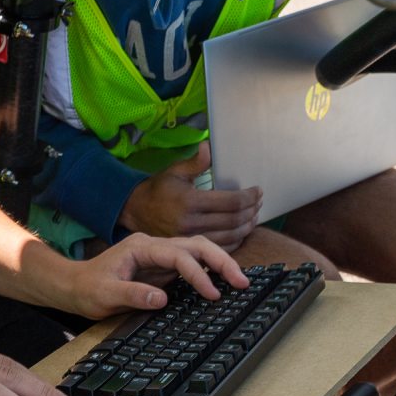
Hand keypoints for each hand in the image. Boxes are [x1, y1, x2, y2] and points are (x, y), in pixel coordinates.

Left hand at [57, 234, 250, 319]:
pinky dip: (208, 270)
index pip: (178, 255)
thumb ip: (133, 294)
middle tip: (242, 282)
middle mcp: (153, 246)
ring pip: (196, 250)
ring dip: (219, 263)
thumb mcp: (105, 295)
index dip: (198, 273)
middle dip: (221, 260)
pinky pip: (190, 263)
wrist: (74, 285)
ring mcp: (159, 255)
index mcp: (140, 247)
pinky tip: (221, 282)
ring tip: (239, 282)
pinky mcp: (161, 267)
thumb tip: (163, 298)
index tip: (213, 294)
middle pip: (195, 244)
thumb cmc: (87, 289)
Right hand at [119, 142, 262, 248]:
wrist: (136, 211)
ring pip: (231, 236)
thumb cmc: (158, 189)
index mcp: (190, 201)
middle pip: (234, 220)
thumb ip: (195, 163)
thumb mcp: (175, 171)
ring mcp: (191, 238)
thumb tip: (208, 147)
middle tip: (259, 202)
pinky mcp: (190, 248)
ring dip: (248, 226)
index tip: (258, 191)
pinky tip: (241, 231)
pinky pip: (221, 248)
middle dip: (252, 210)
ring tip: (254, 216)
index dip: (249, 197)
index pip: (231, 202)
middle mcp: (191, 222)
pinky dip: (237, 240)